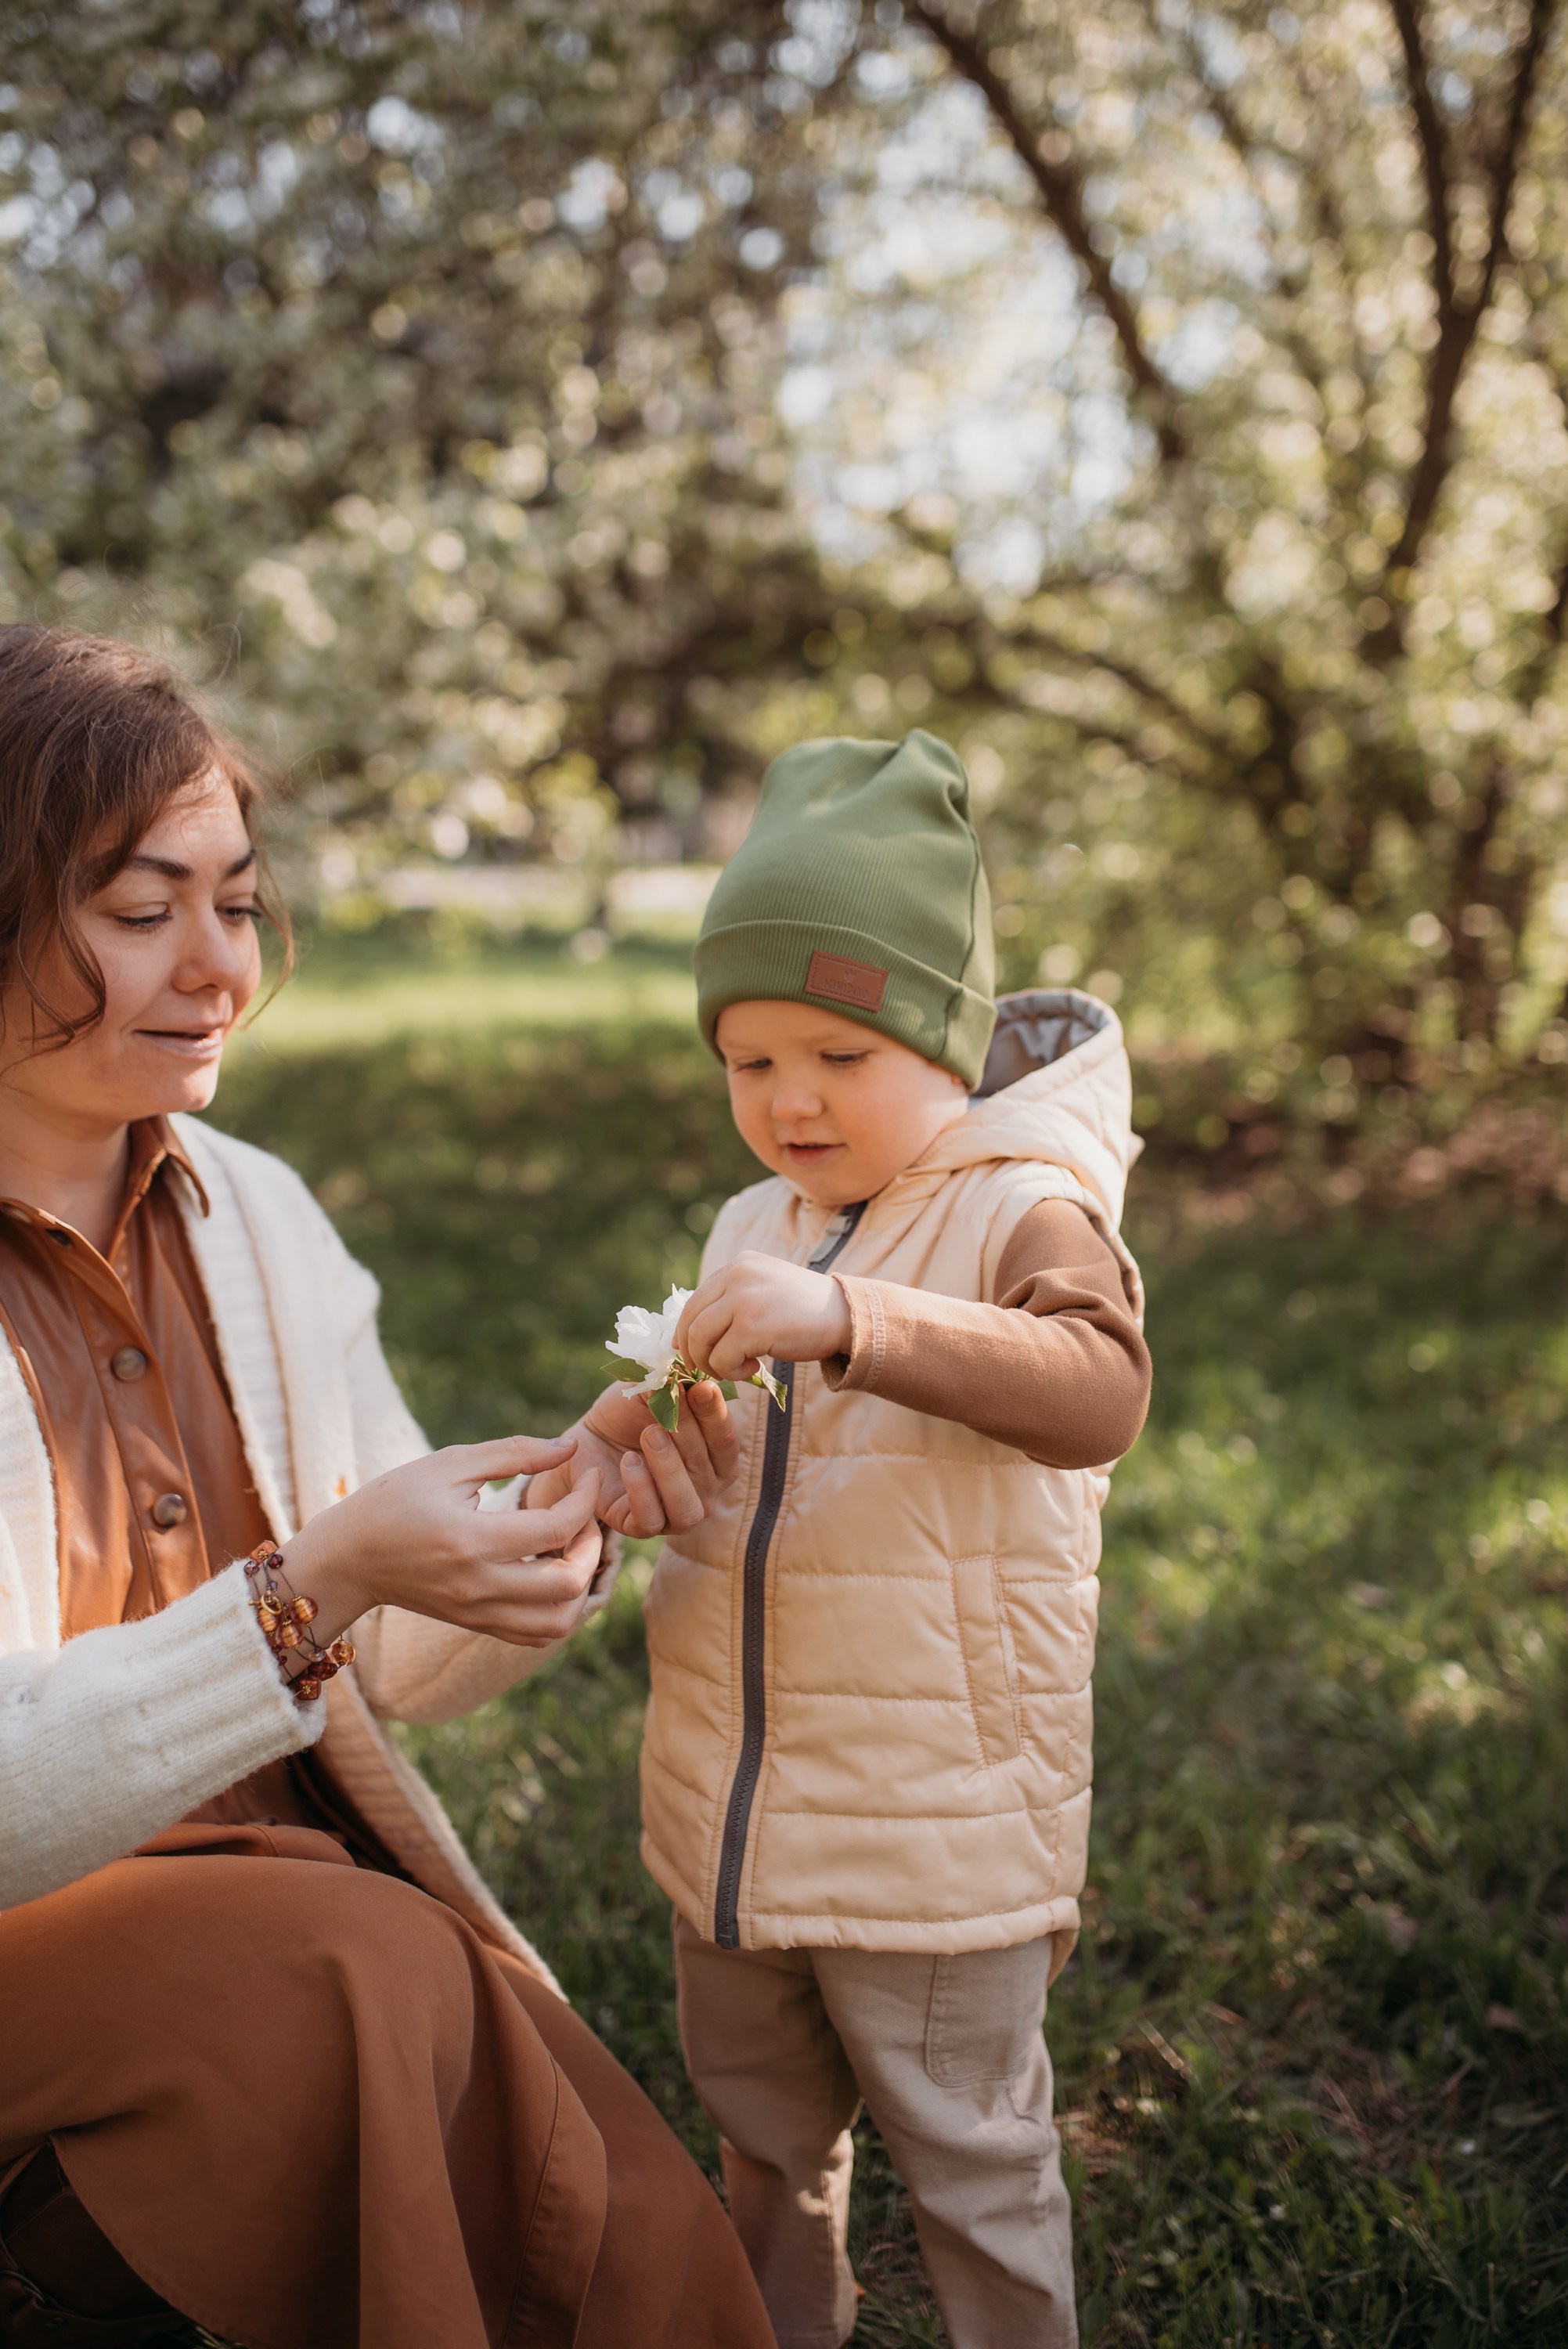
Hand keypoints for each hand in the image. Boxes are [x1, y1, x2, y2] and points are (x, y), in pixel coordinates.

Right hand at [283, 1435, 604, 1649]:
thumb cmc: (394, 1500)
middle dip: (591, 1546)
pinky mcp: (477, 1624)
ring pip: (559, 1621)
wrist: (348, 1559)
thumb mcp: (449, 1463)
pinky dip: (561, 1608)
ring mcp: (478, 1612)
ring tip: (571, 1547)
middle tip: (585, 1516)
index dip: (585, 1500)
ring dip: (580, 1583)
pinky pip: (537, 1634)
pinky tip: (552, 1571)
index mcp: (469, 1540)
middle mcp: (477, 1585)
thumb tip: (569, 1447)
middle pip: (568, 1585)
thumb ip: (514, 1452)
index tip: (588, 1476)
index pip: (555, 1529)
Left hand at [542, 1377, 739, 1536]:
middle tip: (667, 1404)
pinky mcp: (640, 1526)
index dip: (716, 1415)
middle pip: (706, 1472)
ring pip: (687, 1508)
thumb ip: (675, 1384)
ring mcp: (675, 1514)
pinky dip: (641, 1490)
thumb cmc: (631, 1413)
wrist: (590, 1437)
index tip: (701, 1387)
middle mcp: (705, 1492)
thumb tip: (687, 1369)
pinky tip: (629, 1461)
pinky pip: (650, 1520)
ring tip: (649, 1434)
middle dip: (688, 1433)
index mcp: (718, 1461)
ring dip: (669, 1469)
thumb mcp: (654, 1391)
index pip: (726, 1443)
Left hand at [676, 1251, 850, 1380]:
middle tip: (708, 1369)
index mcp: (738, 1264)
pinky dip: (730, 1371)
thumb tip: (694, 1330)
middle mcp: (736, 1275)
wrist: (846, 1316)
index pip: (694, 1299)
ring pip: (700, 1339)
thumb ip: (735, 1298)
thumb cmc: (806, 1310)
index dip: (685, 1330)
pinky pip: (721, 1357)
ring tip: (734, 1369)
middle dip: (693, 1351)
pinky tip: (752, 1370)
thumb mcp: (766, 1289)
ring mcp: (743, 1299)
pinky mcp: (751, 1326)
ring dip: (712, 1363)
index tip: (688, 1350)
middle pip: (691, 1320)